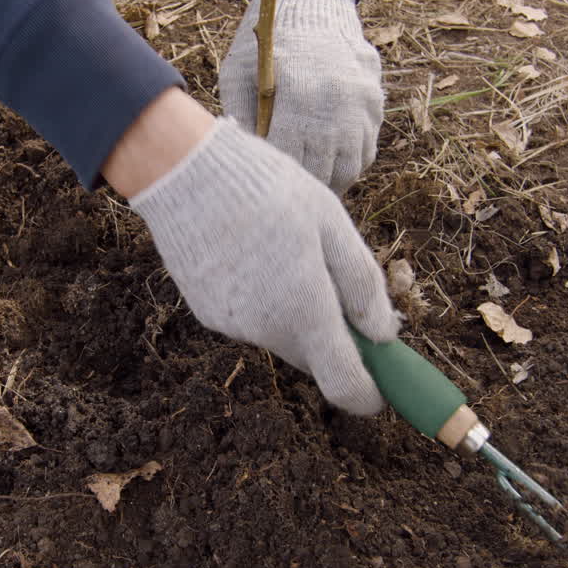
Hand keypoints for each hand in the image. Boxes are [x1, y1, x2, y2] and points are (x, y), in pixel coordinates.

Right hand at [129, 117, 398, 414]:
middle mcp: (267, 330)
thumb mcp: (332, 223)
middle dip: (333, 337)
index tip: (381, 390)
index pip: (343, 383)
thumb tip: (383, 334)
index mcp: (306, 311)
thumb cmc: (268, 189)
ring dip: (296, 314)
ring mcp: (233, 326)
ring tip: (287, 251)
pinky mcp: (207, 314)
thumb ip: (362, 283)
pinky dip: (263, 302)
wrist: (183, 173)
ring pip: (281, 335)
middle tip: (338, 284)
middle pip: (314, 355)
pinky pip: (251, 321)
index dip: (367, 394)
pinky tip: (254, 254)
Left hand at [219, 0, 383, 193]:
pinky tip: (326, 167)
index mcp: (301, 96)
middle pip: (320, 170)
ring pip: (348, 168)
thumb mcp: (239, 71)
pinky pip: (366, 152)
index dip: (275, 176)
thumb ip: (238, 117)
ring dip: (327, 183)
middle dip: (299, 186)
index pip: (288, 159)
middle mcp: (339, 105)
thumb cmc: (268, 40)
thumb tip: (241, 160)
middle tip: (281, 196)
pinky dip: (347, 166)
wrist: (315, 4)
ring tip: (304, 188)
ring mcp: (363, 107)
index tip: (261, 181)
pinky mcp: (376, 106)